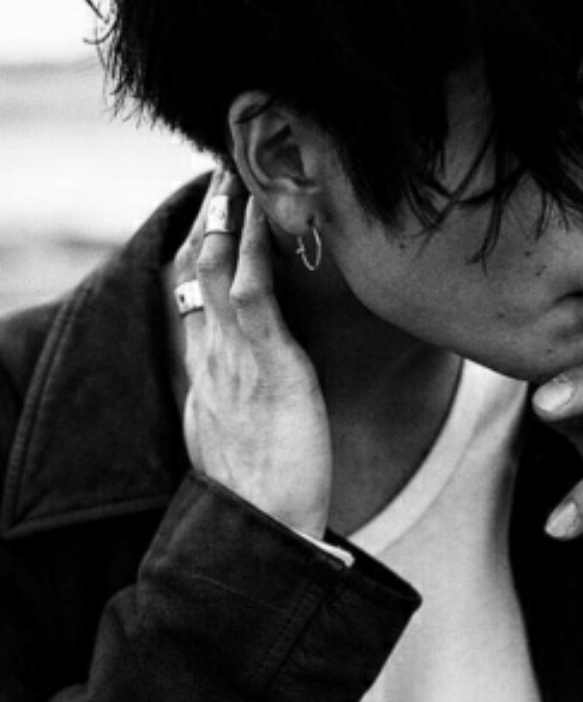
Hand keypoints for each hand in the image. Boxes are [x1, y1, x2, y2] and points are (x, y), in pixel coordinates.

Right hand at [174, 171, 331, 538]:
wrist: (262, 527)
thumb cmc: (258, 487)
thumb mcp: (233, 432)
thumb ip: (234, 398)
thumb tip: (245, 382)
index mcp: (205, 371)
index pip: (196, 297)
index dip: (201, 252)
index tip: (209, 218)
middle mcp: (211, 356)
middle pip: (199, 273)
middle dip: (207, 221)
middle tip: (218, 176)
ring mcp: (234, 356)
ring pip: (218, 271)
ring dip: (225, 218)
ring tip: (235, 174)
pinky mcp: (267, 363)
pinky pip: (255, 293)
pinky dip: (254, 250)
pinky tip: (261, 217)